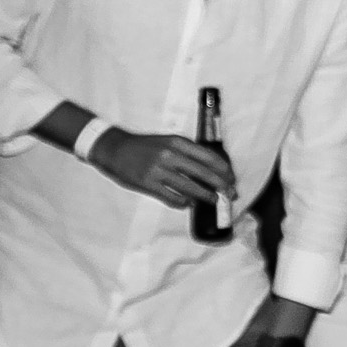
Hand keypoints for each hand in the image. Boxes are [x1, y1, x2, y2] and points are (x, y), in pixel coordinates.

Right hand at [89, 128, 233, 209]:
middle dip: (221, 185)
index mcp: (177, 142)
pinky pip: (172, 197)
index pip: (209, 157)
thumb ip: (188, 153)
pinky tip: (189, 204)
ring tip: (213, 200)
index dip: (224, 170)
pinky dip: (183, 203)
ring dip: (205, 196)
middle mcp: (170, 155)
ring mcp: (158, 170)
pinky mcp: (148, 184)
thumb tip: (212, 169)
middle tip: (230, 193)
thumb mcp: (168, 142)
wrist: (114, 149)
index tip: (232, 178)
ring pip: (190, 188)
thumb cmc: (145, 146)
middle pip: (204, 174)